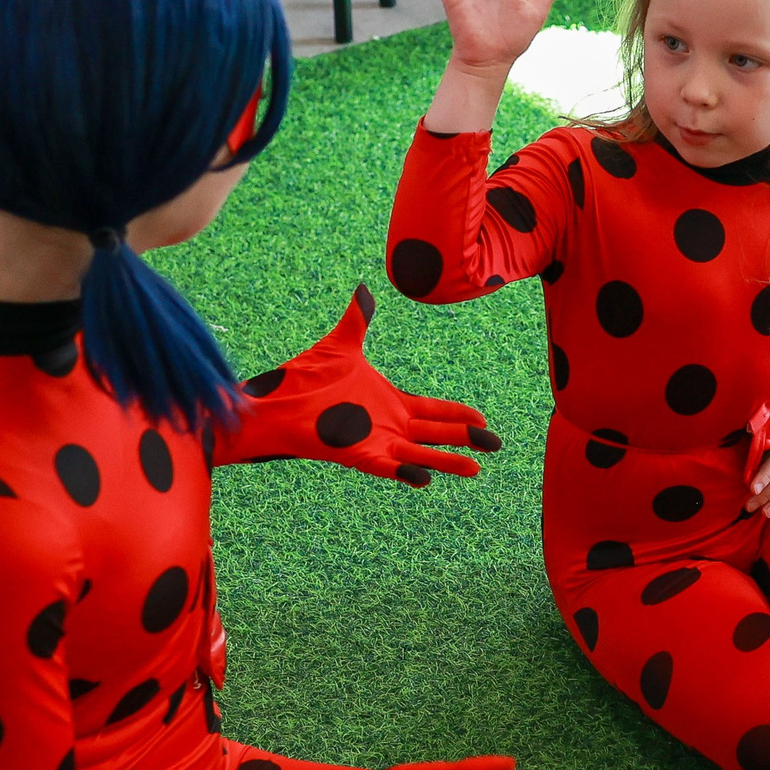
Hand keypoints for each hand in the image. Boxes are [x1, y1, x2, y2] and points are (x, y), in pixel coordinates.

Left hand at [230, 287, 499, 484]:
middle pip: (436, 434)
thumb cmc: (302, 378)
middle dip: (466, 439)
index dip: (459, 415)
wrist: (273, 401)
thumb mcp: (340, 346)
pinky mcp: (358, 455)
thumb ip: (358, 321)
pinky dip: (405, 473)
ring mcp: (375, 442)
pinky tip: (425, 478)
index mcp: (390, 402)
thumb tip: (364, 290)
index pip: (434, 411)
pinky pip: (387, 467)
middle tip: (496, 444)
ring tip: (475, 468)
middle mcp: (388, 425)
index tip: (484, 419)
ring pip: (420, 454)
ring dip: (446, 461)